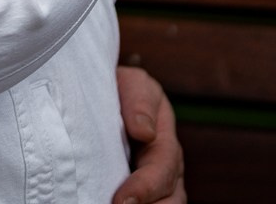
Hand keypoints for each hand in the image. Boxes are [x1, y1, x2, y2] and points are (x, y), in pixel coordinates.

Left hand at [112, 66, 186, 203]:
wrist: (104, 92)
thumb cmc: (120, 87)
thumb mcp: (132, 84)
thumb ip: (140, 101)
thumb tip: (145, 131)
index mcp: (165, 141)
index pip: (162, 170)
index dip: (145, 187)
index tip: (122, 200)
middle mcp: (167, 167)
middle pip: (171, 199)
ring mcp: (155, 183)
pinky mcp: (140, 192)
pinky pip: (146, 203)